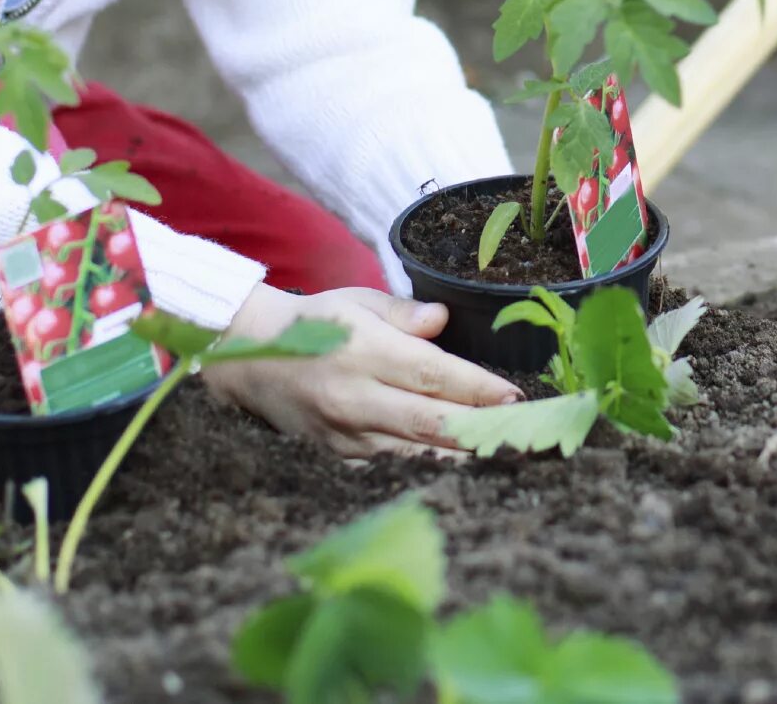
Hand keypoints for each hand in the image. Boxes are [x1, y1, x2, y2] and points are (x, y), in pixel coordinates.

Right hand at [202, 285, 520, 457]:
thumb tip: (443, 319)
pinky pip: (391, 470)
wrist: (248, 358)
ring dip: (462, 459)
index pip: (434, 375)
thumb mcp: (358, 302)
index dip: (478, 389)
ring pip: (414, 455)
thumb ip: (404, 314)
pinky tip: (458, 473)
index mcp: (365, 352)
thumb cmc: (314, 324)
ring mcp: (346, 433)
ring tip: (505, 460)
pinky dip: (426, 472)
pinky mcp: (338, 457)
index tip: (517, 397)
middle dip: (484, 432)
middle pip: (431, 423)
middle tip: (528, 437)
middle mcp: (356, 397)